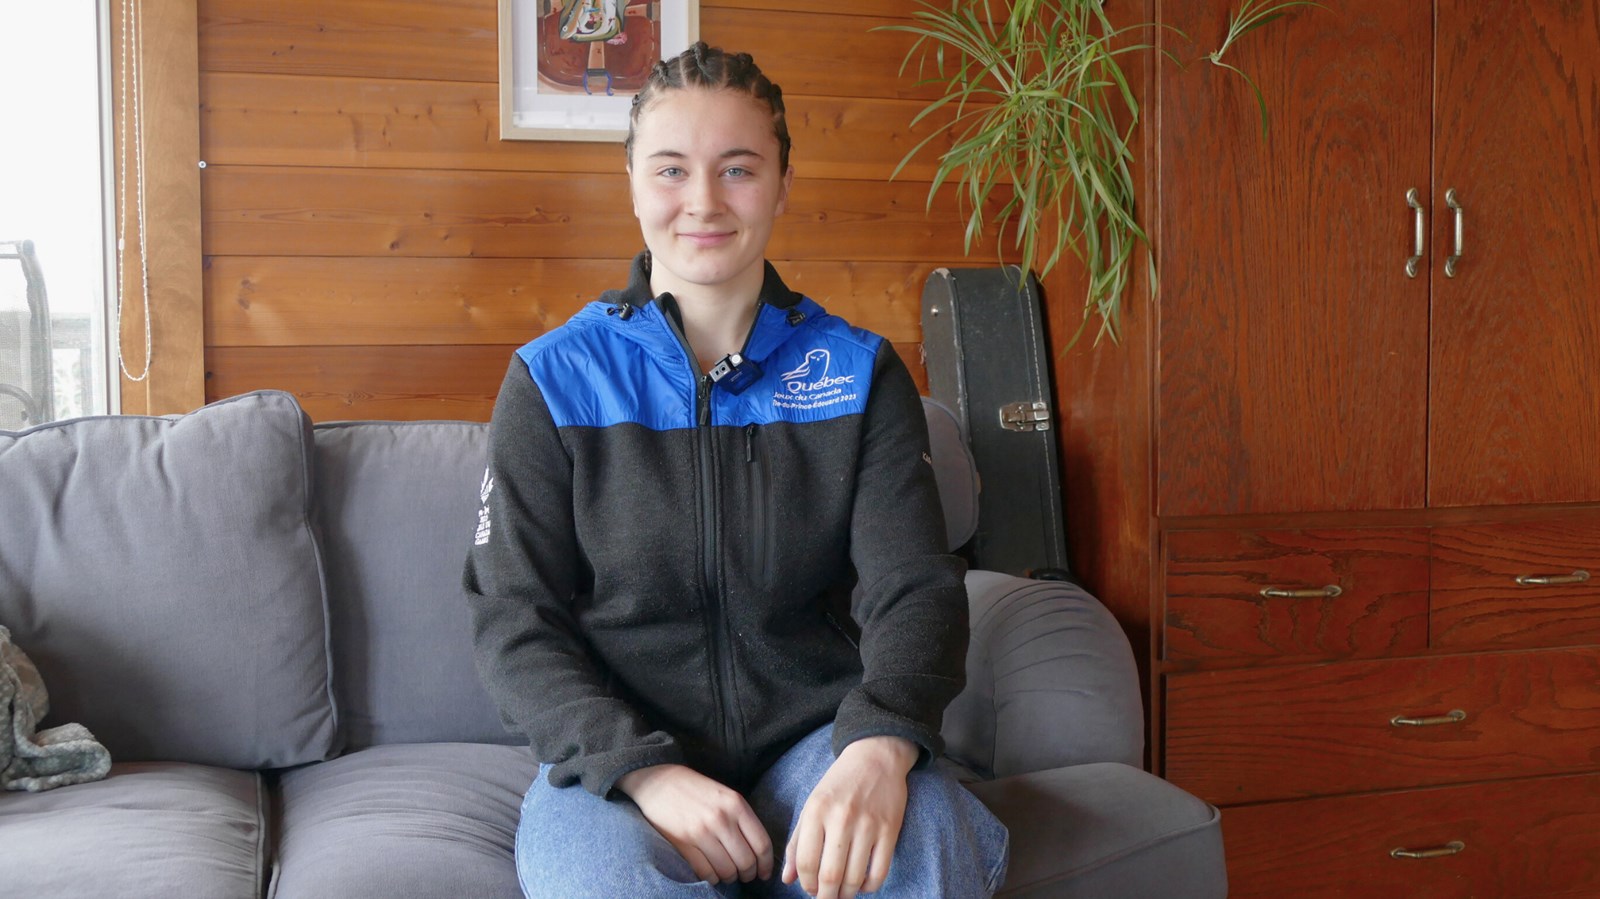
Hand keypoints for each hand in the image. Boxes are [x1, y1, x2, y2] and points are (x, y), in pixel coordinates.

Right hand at [616, 763, 773, 884]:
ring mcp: (701, 832)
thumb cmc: (694, 789)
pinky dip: (712, 878)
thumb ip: (742, 818)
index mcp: (736, 804)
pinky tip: (712, 873)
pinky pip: (706, 873)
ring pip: (727, 870)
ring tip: (728, 873)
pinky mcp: (683, 844)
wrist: (657, 782)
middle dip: (749, 874)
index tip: (764, 872)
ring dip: (730, 877)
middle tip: (745, 875)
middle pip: (746, 861)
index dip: (766, 864)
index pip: (762, 844)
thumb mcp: (724, 795)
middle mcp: (721, 819)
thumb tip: (758, 850)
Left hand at [783, 736, 917, 898]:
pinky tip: (863, 885)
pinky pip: (879, 872)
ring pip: (854, 878)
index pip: (806, 862)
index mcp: (816, 811)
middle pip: (829, 875)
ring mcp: (868, 825)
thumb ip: (797, 842)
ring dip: (846, 894)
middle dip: (826, 897)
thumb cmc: (839, 784)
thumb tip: (787, 879)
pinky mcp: (890, 830)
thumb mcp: (812, 805)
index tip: (810, 889)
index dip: (806, 884)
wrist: (875, 757)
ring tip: (843, 894)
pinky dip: (869, 887)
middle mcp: (841, 818)